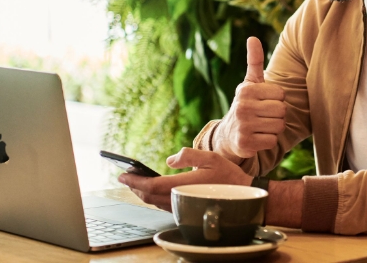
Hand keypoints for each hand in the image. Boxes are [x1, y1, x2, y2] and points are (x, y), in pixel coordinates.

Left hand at [118, 148, 251, 210]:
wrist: (244, 197)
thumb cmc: (229, 176)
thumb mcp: (210, 157)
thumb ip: (188, 155)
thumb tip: (170, 159)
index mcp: (183, 186)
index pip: (151, 185)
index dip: (134, 181)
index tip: (122, 174)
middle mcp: (180, 199)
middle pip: (149, 196)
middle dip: (135, 186)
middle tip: (125, 176)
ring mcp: (183, 206)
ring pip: (155, 202)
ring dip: (142, 192)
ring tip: (135, 181)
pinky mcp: (186, 209)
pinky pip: (163, 205)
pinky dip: (153, 197)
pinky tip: (152, 190)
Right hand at [215, 37, 285, 160]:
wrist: (228, 134)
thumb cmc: (246, 104)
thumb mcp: (249, 83)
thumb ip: (255, 61)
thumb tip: (253, 37)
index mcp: (246, 90)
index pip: (281, 94)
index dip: (277, 99)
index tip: (264, 102)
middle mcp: (242, 106)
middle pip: (282, 110)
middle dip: (277, 114)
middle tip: (264, 116)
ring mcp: (243, 126)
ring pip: (279, 126)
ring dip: (274, 128)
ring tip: (261, 126)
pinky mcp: (245, 143)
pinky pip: (272, 141)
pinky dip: (268, 141)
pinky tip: (257, 137)